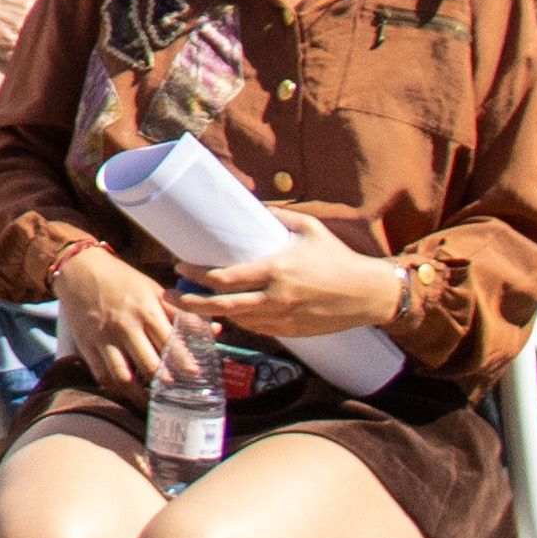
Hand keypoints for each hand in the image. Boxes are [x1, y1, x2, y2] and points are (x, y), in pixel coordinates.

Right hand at [51, 248, 208, 402]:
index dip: (186, 365)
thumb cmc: (122, 279)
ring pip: (124, 377)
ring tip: (151, 399)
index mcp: (146, 310)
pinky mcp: (86, 344)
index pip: (171, 345)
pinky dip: (115, 387)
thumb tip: (215, 330)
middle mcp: (126, 326)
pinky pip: (102, 374)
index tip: (196, 377)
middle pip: (150, 366)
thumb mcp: (153, 289)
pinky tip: (126, 390)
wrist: (79, 267)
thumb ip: (181, 313)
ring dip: (140, 393)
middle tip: (175, 393)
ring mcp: (104, 337)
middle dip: (165, 383)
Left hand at [186, 214, 411, 345]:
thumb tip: (251, 205)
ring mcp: (283, 318)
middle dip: (190, 304)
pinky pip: (257, 329)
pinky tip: (228, 312)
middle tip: (167, 296)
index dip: (197, 276)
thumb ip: (276, 215)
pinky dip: (239, 321)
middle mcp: (276, 298)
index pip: (225, 279)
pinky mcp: (292, 332)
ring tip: (193, 303)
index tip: (180, 268)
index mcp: (276, 270)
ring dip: (213, 314)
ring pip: (237, 321)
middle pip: (222, 307)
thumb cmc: (338, 257)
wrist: (369, 294)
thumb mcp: (308, 227)